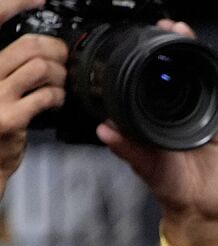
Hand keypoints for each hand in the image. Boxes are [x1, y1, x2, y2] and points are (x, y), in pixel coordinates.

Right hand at [0, 0, 66, 198]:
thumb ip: (9, 69)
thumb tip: (39, 50)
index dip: (14, 3)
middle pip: (27, 44)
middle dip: (55, 49)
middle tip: (64, 58)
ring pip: (39, 68)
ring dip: (60, 75)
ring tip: (61, 84)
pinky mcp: (10, 118)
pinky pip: (45, 96)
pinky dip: (58, 96)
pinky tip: (57, 100)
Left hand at [97, 20, 217, 245]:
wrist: (199, 209)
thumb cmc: (170, 187)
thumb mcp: (143, 164)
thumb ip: (126, 147)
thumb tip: (104, 129)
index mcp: (157, 117)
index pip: (154, 81)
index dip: (150, 58)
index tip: (144, 39)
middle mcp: (181, 112)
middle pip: (181, 73)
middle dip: (175, 47)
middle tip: (169, 27)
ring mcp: (205, 117)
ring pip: (203, 80)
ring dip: (197, 58)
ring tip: (186, 37)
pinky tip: (211, 69)